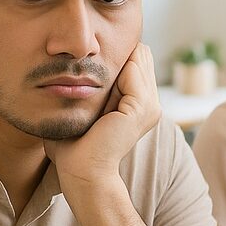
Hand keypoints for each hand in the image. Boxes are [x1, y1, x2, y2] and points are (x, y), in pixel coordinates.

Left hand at [45, 42, 161, 187]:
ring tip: (89, 73)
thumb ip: (89, 89)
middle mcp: (151, 105)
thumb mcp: (85, 110)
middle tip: (88, 65)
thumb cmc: (75, 148)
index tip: (88, 62)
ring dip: (114, 58)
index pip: (137, 61)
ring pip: (139, 57)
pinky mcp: (140, 107)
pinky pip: (133, 69)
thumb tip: (76, 67)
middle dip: (118, 52)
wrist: (82, 173)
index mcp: (139, 107)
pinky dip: (115, 66)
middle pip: (141, 55)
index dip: (116, 55)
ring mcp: (150, 106)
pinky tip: (94, 79)